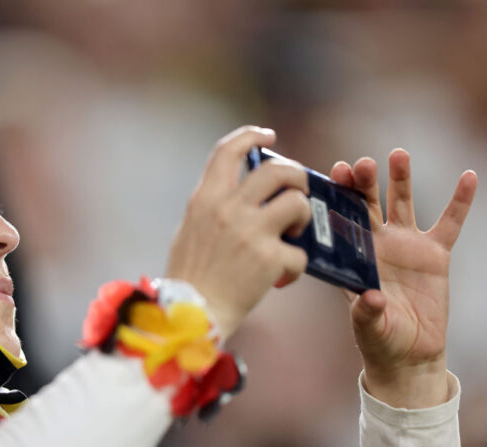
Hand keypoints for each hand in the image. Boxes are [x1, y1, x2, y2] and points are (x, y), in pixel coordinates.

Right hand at [166, 126, 311, 339]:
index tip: (268, 135)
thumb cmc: (189, 275)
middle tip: (297, 191)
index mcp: (205, 198)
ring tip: (294, 235)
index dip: (251, 135)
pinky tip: (283, 277)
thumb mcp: (191, 229)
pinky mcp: (269, 258)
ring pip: (297, 202)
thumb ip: (213, 206)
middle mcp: (228, 208)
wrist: (191, 315)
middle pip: (278, 170)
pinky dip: (295, 265)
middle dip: (296, 177)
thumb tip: (238, 191)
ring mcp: (250, 231)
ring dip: (303, 218)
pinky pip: (299, 252)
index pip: (228, 150)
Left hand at [330, 149, 477, 407]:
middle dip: (364, 183)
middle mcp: (376, 243)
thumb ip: (367, 314)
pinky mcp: (435, 254)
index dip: (339, 197)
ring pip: (402, 204)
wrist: (409, 353)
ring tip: (399, 154)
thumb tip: (372, 299)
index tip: (335, 174)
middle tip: (363, 163)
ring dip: (401, 178)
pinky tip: (468, 176)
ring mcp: (406, 245)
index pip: (341, 220)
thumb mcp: (369, 328)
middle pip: (368, 204)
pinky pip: (449, 223)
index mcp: (353, 256)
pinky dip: (460, 201)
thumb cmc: (379, 339)